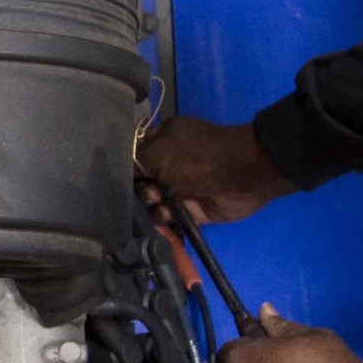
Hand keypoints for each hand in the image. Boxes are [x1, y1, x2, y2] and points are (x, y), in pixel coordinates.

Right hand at [138, 114, 294, 224]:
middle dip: (140, 191)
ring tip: (163, 205)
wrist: (239, 175)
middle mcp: (171, 165)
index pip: (137, 156)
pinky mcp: (193, 210)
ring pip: (155, 204)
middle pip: (143, 183)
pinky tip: (170, 217)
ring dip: (153, 207)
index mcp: (164, 141)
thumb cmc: (195, 158)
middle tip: (151, 193)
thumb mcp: (158, 154)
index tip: (123, 179)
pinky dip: (167, 221)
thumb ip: (136, 163)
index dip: (129, 169)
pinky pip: (171, 220)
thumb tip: (124, 172)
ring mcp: (183, 188)